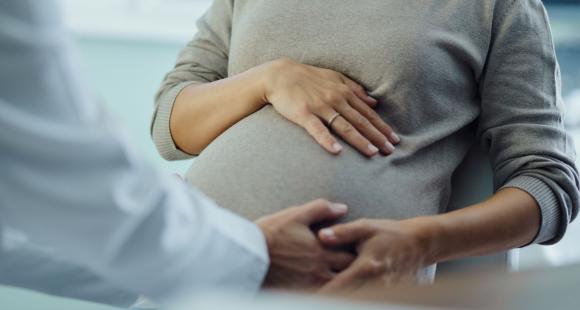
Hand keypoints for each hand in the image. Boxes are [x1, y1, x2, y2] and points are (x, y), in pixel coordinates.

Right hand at [256, 199, 354, 289]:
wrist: (247, 254)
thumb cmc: (270, 233)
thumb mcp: (295, 214)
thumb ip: (321, 209)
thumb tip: (342, 208)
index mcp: (322, 252)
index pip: (352, 257)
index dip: (356, 253)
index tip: (355, 249)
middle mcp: (319, 272)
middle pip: (347, 276)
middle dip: (351, 270)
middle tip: (351, 263)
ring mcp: (308, 286)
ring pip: (335, 288)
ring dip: (339, 282)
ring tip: (338, 275)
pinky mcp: (297, 294)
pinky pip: (319, 296)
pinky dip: (325, 290)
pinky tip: (322, 285)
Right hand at [263, 58, 399, 156]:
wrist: (279, 75)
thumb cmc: (307, 77)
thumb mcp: (334, 77)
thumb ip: (355, 89)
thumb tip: (374, 102)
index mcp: (344, 92)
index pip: (367, 113)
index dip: (382, 126)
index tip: (394, 139)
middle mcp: (335, 99)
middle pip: (360, 121)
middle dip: (377, 136)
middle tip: (390, 150)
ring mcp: (320, 107)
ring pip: (344, 126)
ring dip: (360, 140)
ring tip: (372, 153)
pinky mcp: (304, 114)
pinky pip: (318, 129)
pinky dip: (327, 140)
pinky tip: (337, 151)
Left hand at [316, 218, 433, 292]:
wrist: (421, 243)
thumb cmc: (391, 233)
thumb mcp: (366, 227)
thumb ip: (343, 233)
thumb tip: (321, 236)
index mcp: (366, 267)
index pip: (338, 288)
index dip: (321, 295)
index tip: (307, 297)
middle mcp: (376, 284)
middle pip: (347, 300)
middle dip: (331, 300)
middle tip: (311, 298)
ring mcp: (385, 292)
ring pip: (360, 301)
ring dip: (344, 300)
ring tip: (323, 297)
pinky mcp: (391, 295)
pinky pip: (371, 300)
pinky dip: (359, 298)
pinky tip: (346, 296)